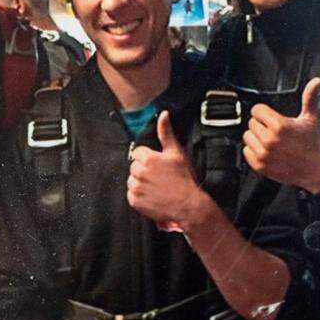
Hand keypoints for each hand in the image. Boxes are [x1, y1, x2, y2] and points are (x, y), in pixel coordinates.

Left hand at [127, 111, 207, 230]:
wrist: (188, 206)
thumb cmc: (184, 178)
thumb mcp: (177, 153)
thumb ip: (166, 133)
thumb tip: (163, 114)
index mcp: (148, 158)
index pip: (139, 152)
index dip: (149, 158)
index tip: (159, 166)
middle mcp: (139, 172)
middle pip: (134, 166)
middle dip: (144, 170)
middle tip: (159, 177)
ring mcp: (136, 187)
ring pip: (132, 180)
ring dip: (140, 182)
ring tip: (156, 187)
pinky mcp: (134, 201)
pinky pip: (131, 194)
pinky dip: (139, 196)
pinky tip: (152, 196)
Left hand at [244, 77, 319, 193]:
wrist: (314, 170)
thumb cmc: (312, 144)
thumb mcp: (311, 119)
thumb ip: (309, 98)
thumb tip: (316, 82)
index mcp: (280, 126)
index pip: (257, 110)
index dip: (264, 112)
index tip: (271, 117)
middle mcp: (270, 140)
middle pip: (251, 122)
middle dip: (262, 125)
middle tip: (274, 131)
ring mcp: (264, 153)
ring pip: (247, 136)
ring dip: (256, 137)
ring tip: (271, 141)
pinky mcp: (260, 165)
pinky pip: (246, 151)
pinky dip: (254, 150)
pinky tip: (267, 151)